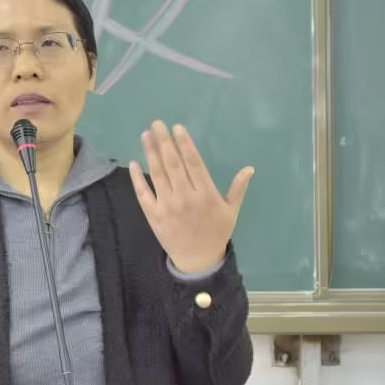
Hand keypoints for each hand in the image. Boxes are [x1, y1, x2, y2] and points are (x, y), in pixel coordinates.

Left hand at [129, 120, 253, 273]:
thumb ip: (238, 189)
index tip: (177, 128)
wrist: (197, 260)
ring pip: (158, 175)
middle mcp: (185, 198)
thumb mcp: (231, 211)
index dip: (185, 144)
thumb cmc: (216, 232)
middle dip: (164, 142)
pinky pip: (143, 194)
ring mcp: (167, 206)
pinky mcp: (153, 215)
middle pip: (173, 164)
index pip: (193, 163)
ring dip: (151, 153)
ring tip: (146, 135)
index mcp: (206, 194)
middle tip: (157, 124)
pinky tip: (135, 163)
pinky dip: (138, 178)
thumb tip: (250, 169)